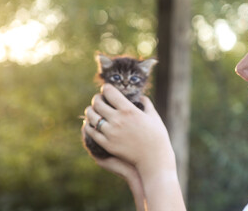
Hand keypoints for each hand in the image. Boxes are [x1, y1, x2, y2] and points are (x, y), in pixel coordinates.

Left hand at [83, 84, 185, 210]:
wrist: (154, 159)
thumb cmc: (157, 137)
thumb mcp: (154, 117)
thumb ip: (146, 104)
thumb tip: (140, 97)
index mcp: (129, 110)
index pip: (109, 92)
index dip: (106, 88)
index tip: (106, 89)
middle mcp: (117, 119)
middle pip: (98, 103)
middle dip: (97, 98)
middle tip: (98, 98)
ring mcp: (110, 132)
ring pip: (92, 117)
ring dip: (90, 111)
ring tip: (92, 110)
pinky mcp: (107, 144)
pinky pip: (92, 132)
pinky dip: (89, 126)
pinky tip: (91, 124)